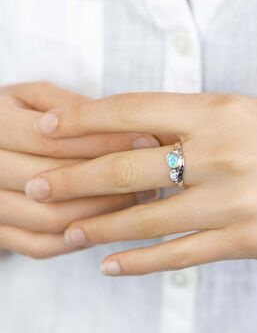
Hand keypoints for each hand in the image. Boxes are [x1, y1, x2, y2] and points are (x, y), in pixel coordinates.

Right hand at [0, 83, 160, 257]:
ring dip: (103, 212)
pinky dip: (79, 239)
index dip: (105, 143)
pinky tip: (112, 223)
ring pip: (51, 218)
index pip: (55, 142)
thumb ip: (71, 106)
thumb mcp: (35, 96)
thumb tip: (125, 124)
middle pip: (55, 182)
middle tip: (152, 174)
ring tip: (140, 197)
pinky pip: (40, 245)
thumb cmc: (18, 114)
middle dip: (110, 180)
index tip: (149, 141)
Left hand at [27, 93, 256, 273]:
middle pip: (126, 168)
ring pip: (147, 219)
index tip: (50, 126)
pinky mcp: (244, 240)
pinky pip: (180, 254)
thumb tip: (138, 137)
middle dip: (73, 178)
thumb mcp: (238, 112)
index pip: (132, 110)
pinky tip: (112, 265)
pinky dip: (141, 262)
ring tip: (68, 231)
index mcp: (215, 112)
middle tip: (37, 187)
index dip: (84, 118)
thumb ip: (189, 123)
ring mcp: (229, 201)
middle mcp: (217, 153)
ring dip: (101, 227)